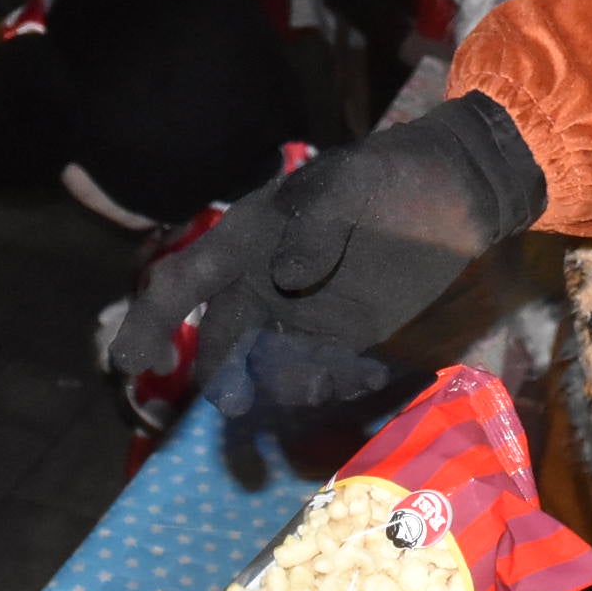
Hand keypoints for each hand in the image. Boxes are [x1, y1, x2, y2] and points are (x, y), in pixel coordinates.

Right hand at [107, 93, 547, 377]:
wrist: (457, 190)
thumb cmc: (391, 177)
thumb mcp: (346, 185)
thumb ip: (312, 224)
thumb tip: (285, 273)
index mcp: (247, 242)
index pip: (181, 285)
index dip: (149, 323)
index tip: (134, 364)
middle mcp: (265, 286)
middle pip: (225, 346)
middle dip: (224, 386)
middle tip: (242, 413)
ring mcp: (305, 316)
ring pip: (271, 370)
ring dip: (285, 390)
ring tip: (328, 380)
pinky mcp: (348, 338)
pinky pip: (324, 377)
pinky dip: (335, 387)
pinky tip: (365, 375)